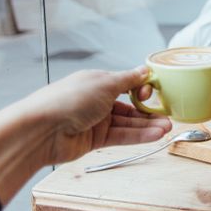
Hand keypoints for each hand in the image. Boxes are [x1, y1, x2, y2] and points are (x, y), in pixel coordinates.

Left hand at [19, 68, 171, 164]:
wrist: (42, 130)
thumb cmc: (68, 99)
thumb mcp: (104, 83)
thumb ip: (128, 80)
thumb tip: (144, 70)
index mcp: (97, 81)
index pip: (126, 83)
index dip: (142, 88)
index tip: (154, 92)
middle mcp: (97, 100)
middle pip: (129, 105)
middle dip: (149, 110)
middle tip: (168, 114)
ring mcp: (96, 121)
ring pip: (128, 123)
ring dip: (148, 125)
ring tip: (167, 127)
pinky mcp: (94, 140)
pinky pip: (121, 136)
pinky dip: (138, 136)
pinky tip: (154, 135)